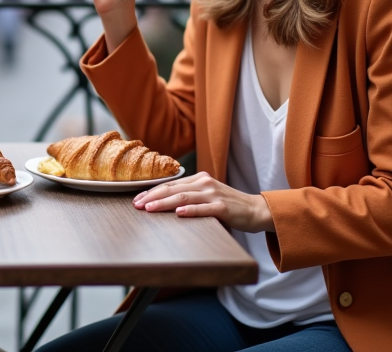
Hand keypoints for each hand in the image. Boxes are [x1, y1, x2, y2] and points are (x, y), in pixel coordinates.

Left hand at [133, 172, 274, 233]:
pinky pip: (204, 209)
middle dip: (152, 197)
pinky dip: (190, 210)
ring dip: (164, 203)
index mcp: (199, 179)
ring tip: (149, 209)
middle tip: (136, 205)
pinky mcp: (223, 207)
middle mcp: (204, 183)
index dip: (152, 191)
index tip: (137, 199)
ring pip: (184, 198)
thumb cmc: (229, 205)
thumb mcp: (207, 196)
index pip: (170, 185)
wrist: (255, 209)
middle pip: (173, 189)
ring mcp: (213, 194)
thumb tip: (165, 203)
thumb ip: (190, 196)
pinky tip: (178, 213)